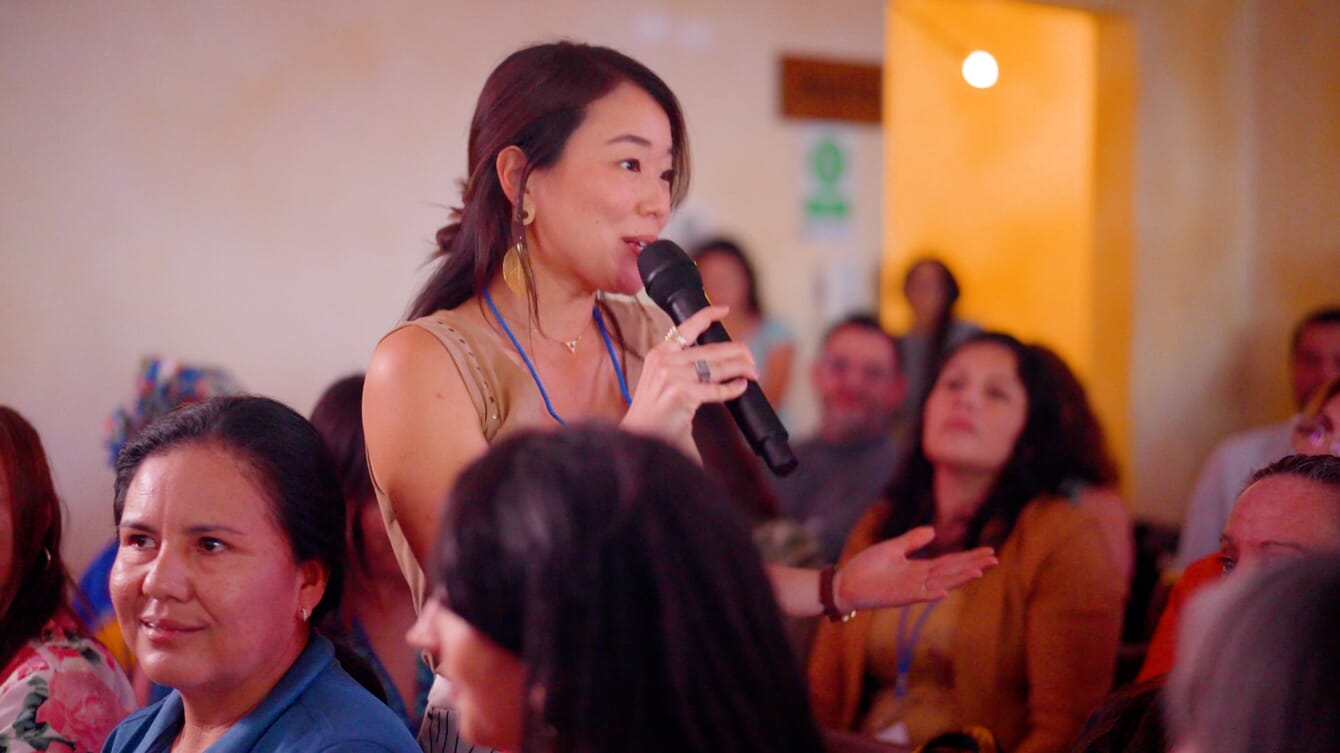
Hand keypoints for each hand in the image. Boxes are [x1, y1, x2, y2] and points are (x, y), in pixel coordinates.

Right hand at [621, 305, 757, 446]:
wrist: (640, 435)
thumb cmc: (656, 411)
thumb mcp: (663, 378)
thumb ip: (682, 365)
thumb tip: (716, 358)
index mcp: (659, 352)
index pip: (686, 327)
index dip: (708, 315)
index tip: (724, 310)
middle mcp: (664, 360)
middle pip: (711, 350)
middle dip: (737, 353)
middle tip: (751, 359)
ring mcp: (672, 375)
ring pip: (717, 367)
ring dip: (741, 368)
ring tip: (752, 372)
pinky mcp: (681, 392)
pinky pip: (716, 388)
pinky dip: (732, 388)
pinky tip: (741, 387)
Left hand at [834, 527, 996, 610]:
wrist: (846, 583)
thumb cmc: (867, 567)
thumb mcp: (893, 548)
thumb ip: (912, 541)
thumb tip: (933, 531)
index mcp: (919, 568)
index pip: (950, 562)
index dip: (969, 557)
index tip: (988, 552)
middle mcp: (920, 579)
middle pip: (952, 571)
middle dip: (972, 565)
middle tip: (994, 559)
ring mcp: (912, 589)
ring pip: (941, 583)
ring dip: (959, 579)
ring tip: (979, 572)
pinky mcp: (899, 596)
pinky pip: (918, 596)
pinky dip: (931, 594)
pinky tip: (945, 591)